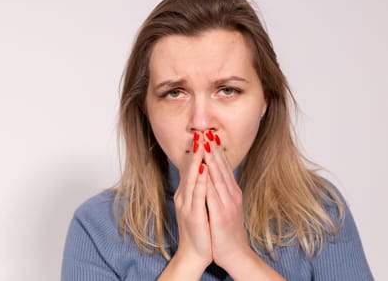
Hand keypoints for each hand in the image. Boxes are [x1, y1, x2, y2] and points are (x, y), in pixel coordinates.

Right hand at [171, 132, 211, 273]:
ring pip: (192, 177)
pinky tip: (203, 168)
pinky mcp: (192, 214)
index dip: (196, 152)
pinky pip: (197, 193)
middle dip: (196, 150)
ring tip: (201, 143)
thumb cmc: (200, 230)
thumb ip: (199, 190)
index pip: (191, 169)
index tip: (202, 136)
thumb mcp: (198, 206)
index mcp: (186, 194)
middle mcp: (184, 196)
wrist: (195, 253)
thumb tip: (203, 173)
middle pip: (189, 169)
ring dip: (197, 159)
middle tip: (200, 133)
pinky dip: (200, 179)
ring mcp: (187, 205)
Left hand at [202, 130, 251, 271]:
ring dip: (211, 158)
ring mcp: (228, 203)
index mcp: (232, 192)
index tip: (209, 135)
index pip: (224, 167)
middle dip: (213, 148)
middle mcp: (232, 194)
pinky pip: (213, 193)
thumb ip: (221, 192)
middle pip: (221, 167)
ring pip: (218, 176)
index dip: (216, 150)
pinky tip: (202, 169)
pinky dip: (207, 179)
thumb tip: (214, 177)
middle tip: (206, 131)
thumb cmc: (227, 231)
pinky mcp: (222, 214)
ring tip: (205, 143)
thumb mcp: (226, 207)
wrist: (235, 254)